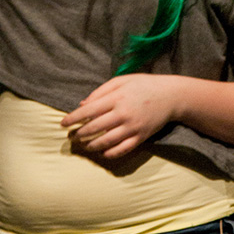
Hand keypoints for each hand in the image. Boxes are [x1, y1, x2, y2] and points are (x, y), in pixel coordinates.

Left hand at [61, 75, 179, 161]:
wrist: (171, 96)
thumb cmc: (143, 85)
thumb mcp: (121, 80)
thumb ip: (100, 92)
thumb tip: (81, 105)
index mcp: (116, 97)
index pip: (88, 111)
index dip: (73, 119)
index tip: (63, 124)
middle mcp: (123, 114)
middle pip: (94, 128)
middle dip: (79, 134)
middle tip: (71, 137)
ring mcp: (132, 127)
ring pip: (106, 141)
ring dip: (91, 145)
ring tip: (84, 145)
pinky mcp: (141, 137)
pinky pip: (122, 150)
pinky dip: (110, 153)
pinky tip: (102, 152)